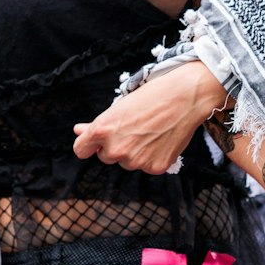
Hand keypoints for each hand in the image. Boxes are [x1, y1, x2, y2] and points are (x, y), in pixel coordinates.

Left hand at [73, 61, 226, 172]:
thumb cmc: (151, 96)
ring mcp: (135, 161)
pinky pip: (147, 166)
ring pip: (128, 162)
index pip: (81, 150)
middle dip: (116, 146)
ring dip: (135, 152)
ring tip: (152, 132)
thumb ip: (97, 125)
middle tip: (135, 128)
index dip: (89, 145)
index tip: (95, 142)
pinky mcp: (154, 167)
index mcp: (101, 130)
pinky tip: (163, 140)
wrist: (185, 97)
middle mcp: (115, 149)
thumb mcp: (119, 107)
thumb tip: (79, 131)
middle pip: (106, 157)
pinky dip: (154, 157)